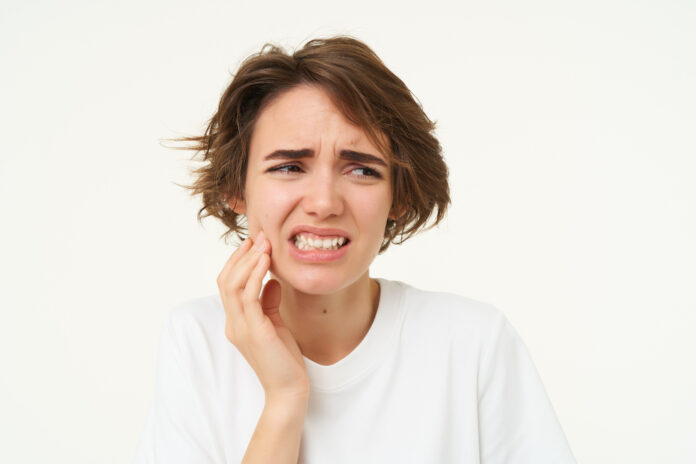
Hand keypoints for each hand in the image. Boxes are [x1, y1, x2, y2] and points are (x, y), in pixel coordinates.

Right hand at [217, 231, 309, 402]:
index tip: (254, 243)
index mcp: (236, 321)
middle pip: (225, 280)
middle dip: (240, 256)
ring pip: (233, 285)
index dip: (238, 261)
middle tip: (258, 236)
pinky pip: (248, 297)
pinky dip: (255, 275)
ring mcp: (240, 328)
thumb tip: (273, 281)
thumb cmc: (284, 358)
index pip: (228, 284)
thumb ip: (270, 302)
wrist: (289, 388)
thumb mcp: (275, 324)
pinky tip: (266, 261)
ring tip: (263, 244)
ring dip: (248, 261)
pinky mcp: (254, 332)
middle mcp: (233, 323)